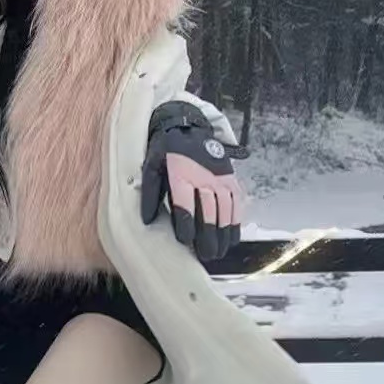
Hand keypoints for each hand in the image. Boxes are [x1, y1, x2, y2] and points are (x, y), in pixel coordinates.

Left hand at [140, 100, 245, 267]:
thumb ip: (149, 193)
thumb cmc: (166, 152)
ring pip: (225, 211)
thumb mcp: (151, 167)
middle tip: (205, 255)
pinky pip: (237, 205)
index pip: (185, 204)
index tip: (185, 241)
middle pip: (208, 212)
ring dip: (223, 234)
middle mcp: (204, 177)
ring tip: (217, 253)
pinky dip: (235, 223)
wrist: (189, 128)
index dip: (186, 224)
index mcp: (181, 173)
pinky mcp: (231, 180)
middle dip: (207, 236)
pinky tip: (231, 239)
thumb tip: (146, 220)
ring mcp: (221, 179)